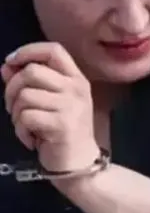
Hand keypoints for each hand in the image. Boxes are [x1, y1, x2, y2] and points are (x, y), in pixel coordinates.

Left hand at [1, 43, 99, 170]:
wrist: (78, 161)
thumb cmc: (62, 130)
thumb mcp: (48, 101)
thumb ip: (28, 82)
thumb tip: (7, 67)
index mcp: (75, 79)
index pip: (54, 50)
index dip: (28, 51)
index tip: (12, 62)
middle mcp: (76, 88)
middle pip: (32, 71)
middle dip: (12, 88)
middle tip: (13, 106)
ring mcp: (71, 106)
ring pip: (25, 95)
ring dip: (15, 113)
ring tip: (25, 125)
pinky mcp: (62, 124)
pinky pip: (26, 116)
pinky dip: (21, 129)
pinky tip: (31, 138)